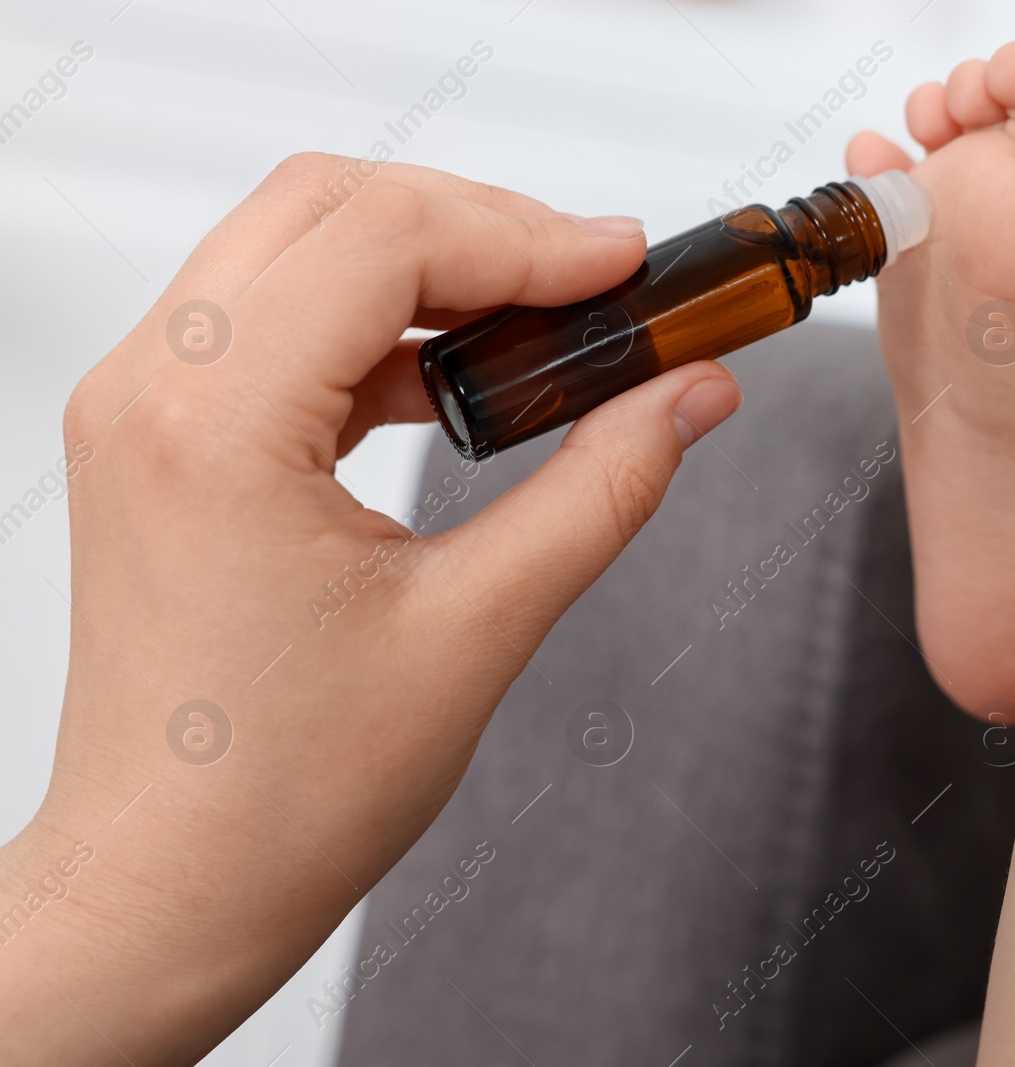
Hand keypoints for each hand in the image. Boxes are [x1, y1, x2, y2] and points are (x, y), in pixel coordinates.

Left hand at [0, 153, 741, 1065]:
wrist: (170, 886)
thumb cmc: (284, 794)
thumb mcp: (478, 629)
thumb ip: (601, 489)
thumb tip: (689, 396)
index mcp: (215, 424)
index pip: (383, 238)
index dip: (527, 237)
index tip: (627, 268)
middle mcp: (153, 390)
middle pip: (329, 204)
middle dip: (479, 225)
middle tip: (594, 282)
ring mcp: (142, 408)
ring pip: (294, 245)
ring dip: (425, 262)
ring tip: (540, 323)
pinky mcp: (159, 440)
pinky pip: (270, 320)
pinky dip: (373, 321)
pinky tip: (455, 379)